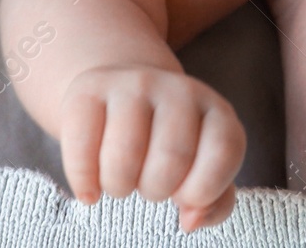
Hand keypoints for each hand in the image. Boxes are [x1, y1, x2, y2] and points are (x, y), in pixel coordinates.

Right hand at [59, 64, 247, 232]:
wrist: (125, 94)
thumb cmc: (168, 146)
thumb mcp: (202, 170)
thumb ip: (213, 203)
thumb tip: (190, 220)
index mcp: (215, 110)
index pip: (223, 149)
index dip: (205, 188)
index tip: (184, 198)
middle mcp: (178, 89)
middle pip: (172, 156)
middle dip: (157, 189)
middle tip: (147, 185)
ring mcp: (133, 84)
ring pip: (124, 155)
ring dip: (119, 187)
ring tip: (120, 182)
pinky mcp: (89, 88)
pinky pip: (81, 148)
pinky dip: (84, 182)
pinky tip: (90, 190)